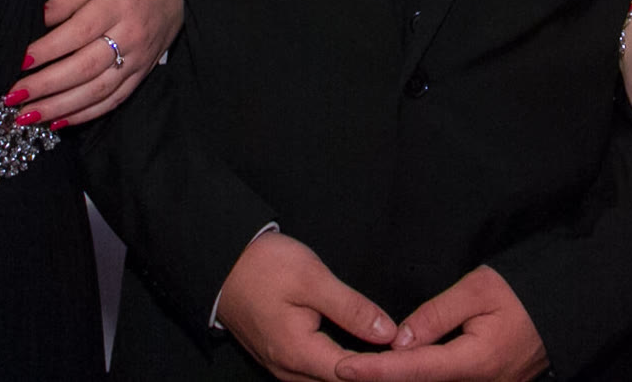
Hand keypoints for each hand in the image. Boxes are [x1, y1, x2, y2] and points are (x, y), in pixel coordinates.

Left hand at [9, 0, 181, 128]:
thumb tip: (41, 18)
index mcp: (119, 2)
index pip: (78, 32)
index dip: (48, 50)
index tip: (21, 61)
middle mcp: (132, 34)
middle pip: (85, 67)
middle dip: (46, 86)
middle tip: (13, 97)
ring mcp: (139, 57)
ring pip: (98, 91)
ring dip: (61, 107)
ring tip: (29, 116)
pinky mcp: (144, 72)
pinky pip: (114, 99)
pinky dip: (86, 114)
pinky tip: (60, 121)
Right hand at [217, 233, 395, 381]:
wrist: (220, 262)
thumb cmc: (263, 266)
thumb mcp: (312, 278)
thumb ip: (352, 308)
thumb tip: (387, 332)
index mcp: (297, 353)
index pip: (352, 374)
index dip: (384, 366)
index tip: (410, 354)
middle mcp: (288, 370)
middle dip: (372, 373)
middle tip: (405, 356)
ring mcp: (282, 367)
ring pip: (328, 381)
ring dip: (357, 372)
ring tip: (388, 356)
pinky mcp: (281, 358)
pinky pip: (316, 373)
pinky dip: (341, 367)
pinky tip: (361, 354)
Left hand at [334, 266, 544, 381]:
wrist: (570, 305)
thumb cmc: (526, 291)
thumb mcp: (479, 289)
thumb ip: (437, 314)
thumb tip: (400, 339)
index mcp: (475, 361)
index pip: (413, 369)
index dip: (376, 371)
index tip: (344, 367)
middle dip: (381, 378)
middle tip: (344, 367)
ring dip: (400, 376)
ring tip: (364, 366)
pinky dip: (421, 375)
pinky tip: (402, 366)